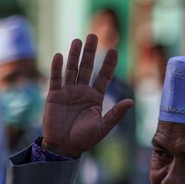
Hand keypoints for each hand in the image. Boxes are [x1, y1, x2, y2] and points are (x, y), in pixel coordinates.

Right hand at [42, 34, 133, 157]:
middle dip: (90, 52)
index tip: (114, 50)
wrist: (63, 148)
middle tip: (93, 36)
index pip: (104, 77)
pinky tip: (59, 56)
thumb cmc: (84, 140)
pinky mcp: (54, 96)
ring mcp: (67, 92)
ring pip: (72, 69)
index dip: (109, 64)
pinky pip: (55, 79)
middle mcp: (82, 92)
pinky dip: (57, 68)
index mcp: (95, 98)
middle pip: (87, 68)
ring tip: (78, 41)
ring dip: (74, 55)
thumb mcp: (103, 127)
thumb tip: (131, 102)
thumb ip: (116, 114)